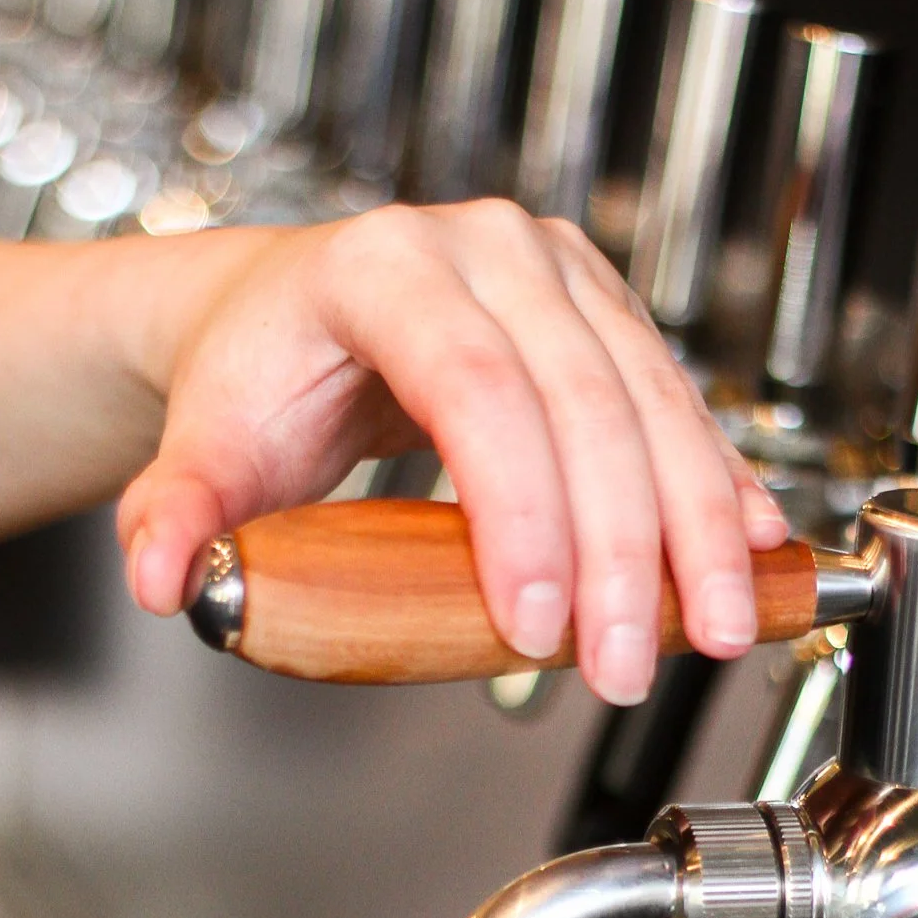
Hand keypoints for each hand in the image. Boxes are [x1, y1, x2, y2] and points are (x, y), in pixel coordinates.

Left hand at [116, 203, 787, 706]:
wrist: (284, 317)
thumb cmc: (256, 378)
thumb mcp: (205, 446)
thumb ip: (183, 515)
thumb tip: (163, 575)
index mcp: (384, 269)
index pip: (476, 389)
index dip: (522, 513)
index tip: (534, 624)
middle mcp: (486, 253)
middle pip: (585, 404)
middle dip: (623, 551)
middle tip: (626, 665)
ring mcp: (558, 278)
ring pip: (652, 405)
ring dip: (694, 530)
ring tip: (711, 633)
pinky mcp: (604, 316)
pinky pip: (675, 407)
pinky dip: (717, 488)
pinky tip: (753, 554)